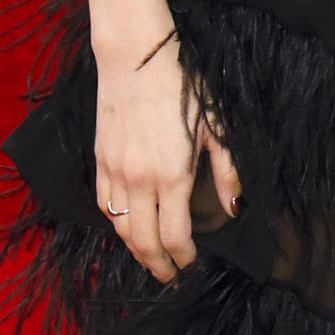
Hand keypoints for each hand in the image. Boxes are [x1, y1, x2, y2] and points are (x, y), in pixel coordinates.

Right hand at [92, 25, 240, 284]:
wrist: (135, 57)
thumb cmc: (182, 87)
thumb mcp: (215, 128)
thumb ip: (225, 172)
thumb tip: (235, 208)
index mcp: (173, 176)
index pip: (176, 236)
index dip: (184, 259)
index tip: (191, 265)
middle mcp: (140, 181)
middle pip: (145, 242)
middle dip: (158, 265)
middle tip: (170, 277)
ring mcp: (115, 172)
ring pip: (120, 229)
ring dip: (135, 250)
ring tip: (150, 259)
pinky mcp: (99, 161)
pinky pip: (103, 205)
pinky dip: (115, 224)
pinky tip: (127, 229)